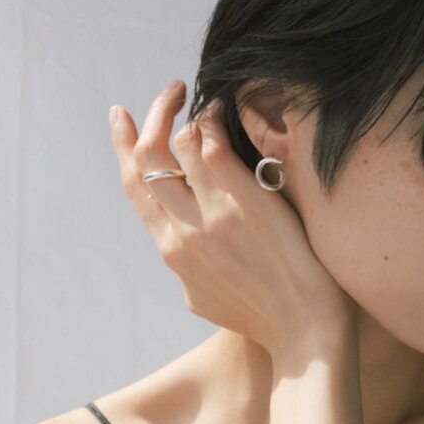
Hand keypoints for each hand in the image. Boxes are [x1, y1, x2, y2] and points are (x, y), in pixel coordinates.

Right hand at [108, 80, 357, 354]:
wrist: (302, 330)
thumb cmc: (260, 317)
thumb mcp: (203, 298)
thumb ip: (186, 267)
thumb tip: (181, 247)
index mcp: (171, 251)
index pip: (134, 187)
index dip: (123, 147)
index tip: (122, 118)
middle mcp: (182, 230)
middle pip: (146, 159)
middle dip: (149, 117)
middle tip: (166, 93)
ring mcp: (212, 214)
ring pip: (178, 144)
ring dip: (184, 111)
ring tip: (203, 99)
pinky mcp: (245, 201)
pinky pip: (213, 143)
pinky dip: (213, 121)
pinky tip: (225, 114)